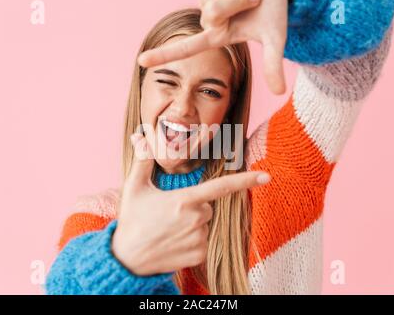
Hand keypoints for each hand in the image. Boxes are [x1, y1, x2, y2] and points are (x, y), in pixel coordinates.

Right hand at [112, 133, 270, 275]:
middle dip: (193, 207)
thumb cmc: (132, 220)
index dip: (245, 180)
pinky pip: (203, 242)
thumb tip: (140, 137)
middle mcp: (195, 219)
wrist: (127, 258)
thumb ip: (143, 160)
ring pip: (204, 225)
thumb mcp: (134, 187)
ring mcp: (198, 239)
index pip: (220, 187)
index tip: (266, 177)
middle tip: (169, 214)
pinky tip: (173, 243)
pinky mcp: (198, 255)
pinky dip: (192, 242)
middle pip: (207, 206)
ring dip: (192, 225)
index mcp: (184, 200)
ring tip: (168, 230)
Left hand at [138, 0, 287, 94]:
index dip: (164, 55)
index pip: (187, 48)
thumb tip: (279, 92)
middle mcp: (207, 18)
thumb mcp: (275, 37)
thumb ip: (272, 64)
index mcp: (217, 36)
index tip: (141, 61)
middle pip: (213, 13)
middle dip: (239, 2)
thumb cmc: (273, 9)